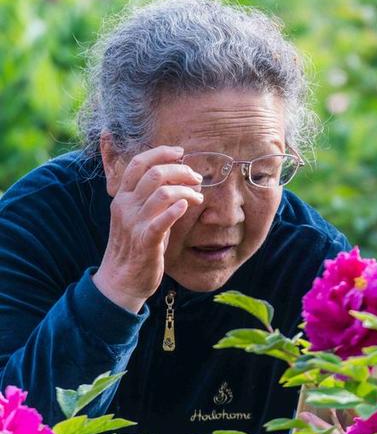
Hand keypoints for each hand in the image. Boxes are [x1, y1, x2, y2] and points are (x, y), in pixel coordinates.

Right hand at [92, 145, 203, 312]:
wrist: (121, 281)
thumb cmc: (136, 246)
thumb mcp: (139, 216)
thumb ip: (155, 197)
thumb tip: (183, 177)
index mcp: (122, 197)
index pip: (138, 163)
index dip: (160, 153)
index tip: (180, 152)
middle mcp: (125, 206)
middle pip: (155, 173)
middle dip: (181, 170)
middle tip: (197, 178)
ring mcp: (134, 223)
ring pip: (163, 192)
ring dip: (187, 190)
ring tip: (198, 197)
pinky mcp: (145, 242)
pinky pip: (162, 220)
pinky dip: (177, 209)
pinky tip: (187, 206)